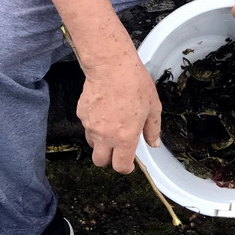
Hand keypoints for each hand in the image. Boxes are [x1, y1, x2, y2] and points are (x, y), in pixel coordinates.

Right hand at [76, 52, 160, 173]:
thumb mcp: (153, 107)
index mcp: (125, 138)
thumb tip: (153, 144)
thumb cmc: (135, 84)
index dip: (125, 168)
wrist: (111, 66)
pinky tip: (103, 110)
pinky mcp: (81, 114)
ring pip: (92, 144)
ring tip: (111, 126)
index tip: (129, 164)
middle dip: (109, 159)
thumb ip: (153, 129)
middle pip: (100, 161)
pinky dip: (94, 125)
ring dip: (101, 142)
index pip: (120, 166)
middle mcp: (105, 136)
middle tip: (118, 149)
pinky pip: (86, 126)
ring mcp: (90, 126)